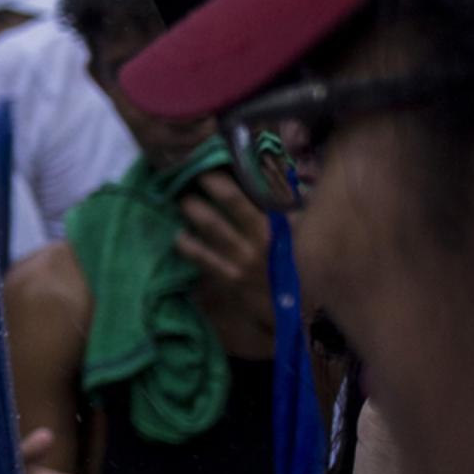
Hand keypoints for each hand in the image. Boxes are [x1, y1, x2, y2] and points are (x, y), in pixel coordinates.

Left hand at [177, 173, 276, 358]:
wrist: (295, 311)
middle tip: (189, 172)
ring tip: (183, 200)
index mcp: (279, 223)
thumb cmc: (292, 267)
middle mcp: (263, 237)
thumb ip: (281, 211)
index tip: (211, 162)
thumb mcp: (294, 238)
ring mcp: (245, 258)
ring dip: (192, 208)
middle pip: (230, 200)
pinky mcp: (230, 278)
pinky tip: (178, 236)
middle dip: (207, 182)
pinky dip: (186, 243)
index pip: (255, 191)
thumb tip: (265, 182)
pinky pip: (201, 256)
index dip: (228, 176)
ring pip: (211, 225)